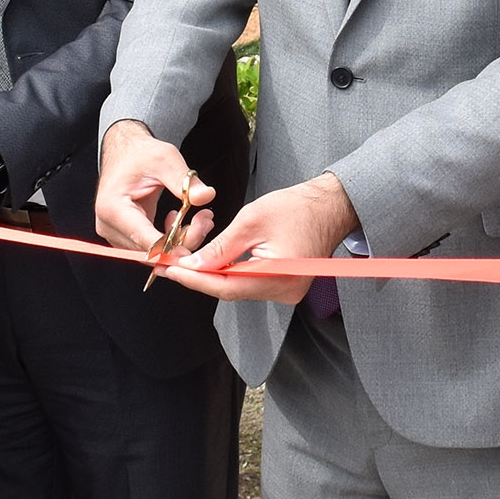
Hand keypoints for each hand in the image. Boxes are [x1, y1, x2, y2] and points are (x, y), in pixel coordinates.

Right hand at [94, 121, 213, 256]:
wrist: (125, 151)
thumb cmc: (139, 154)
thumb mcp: (165, 160)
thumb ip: (185, 180)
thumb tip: (206, 196)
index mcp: (113, 208)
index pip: (146, 240)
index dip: (173, 249)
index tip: (196, 250)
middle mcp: (109, 225)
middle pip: (150, 251)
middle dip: (183, 242)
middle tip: (205, 221)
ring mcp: (115, 233)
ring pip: (153, 253)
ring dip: (179, 241)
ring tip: (199, 219)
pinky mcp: (124, 235)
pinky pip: (151, 248)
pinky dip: (170, 239)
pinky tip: (180, 221)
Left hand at [162, 173, 357, 303]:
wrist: (330, 206)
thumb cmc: (296, 207)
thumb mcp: (251, 220)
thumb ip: (221, 247)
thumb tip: (194, 265)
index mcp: (279, 276)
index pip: (226, 286)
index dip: (194, 280)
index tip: (169, 269)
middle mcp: (284, 292)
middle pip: (230, 290)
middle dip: (198, 277)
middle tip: (169, 264)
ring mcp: (286, 292)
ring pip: (238, 288)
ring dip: (211, 275)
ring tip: (184, 262)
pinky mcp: (285, 286)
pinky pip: (249, 284)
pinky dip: (228, 273)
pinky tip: (210, 264)